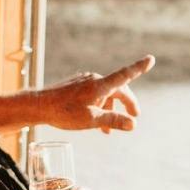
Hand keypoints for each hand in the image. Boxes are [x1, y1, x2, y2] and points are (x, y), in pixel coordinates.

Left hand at [35, 55, 154, 133]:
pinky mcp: (76, 86)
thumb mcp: (91, 120)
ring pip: (105, 94)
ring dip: (110, 109)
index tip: (151, 59)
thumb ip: (113, 121)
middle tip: (134, 116)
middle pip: (118, 89)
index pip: (125, 75)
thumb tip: (133, 124)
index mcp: (100, 85)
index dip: (139, 68)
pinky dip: (99, 106)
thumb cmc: (64, 113)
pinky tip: (95, 122)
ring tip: (109, 130)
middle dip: (127, 103)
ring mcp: (84, 81)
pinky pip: (94, 95)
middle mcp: (94, 80)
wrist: (38, 106)